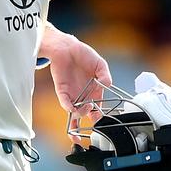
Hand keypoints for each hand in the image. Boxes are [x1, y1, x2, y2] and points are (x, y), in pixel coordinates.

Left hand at [40, 24, 111, 140]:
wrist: (67, 47)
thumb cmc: (83, 55)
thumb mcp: (100, 64)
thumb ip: (106, 75)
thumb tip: (108, 84)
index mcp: (93, 92)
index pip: (96, 110)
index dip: (98, 117)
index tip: (100, 119)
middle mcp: (82, 96)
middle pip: (83, 115)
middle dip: (87, 122)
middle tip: (93, 117)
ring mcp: (72, 94)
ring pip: (73, 112)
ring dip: (79, 114)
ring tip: (88, 107)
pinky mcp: (62, 89)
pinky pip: (64, 101)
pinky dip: (67, 106)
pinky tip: (71, 108)